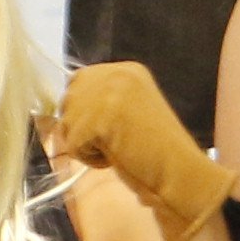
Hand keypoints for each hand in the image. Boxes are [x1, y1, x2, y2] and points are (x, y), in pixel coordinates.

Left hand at [52, 61, 230, 240]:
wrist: (180, 169)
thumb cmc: (158, 149)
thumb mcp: (128, 112)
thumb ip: (101, 102)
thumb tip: (59, 111)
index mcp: (127, 70)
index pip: (81, 81)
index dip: (86, 111)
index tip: (112, 129)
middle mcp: (116, 74)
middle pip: (69, 99)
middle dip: (82, 126)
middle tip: (116, 141)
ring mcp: (106, 94)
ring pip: (67, 123)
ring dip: (87, 144)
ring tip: (119, 148)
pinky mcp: (97, 119)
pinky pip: (72, 145)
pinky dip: (90, 159)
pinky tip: (117, 157)